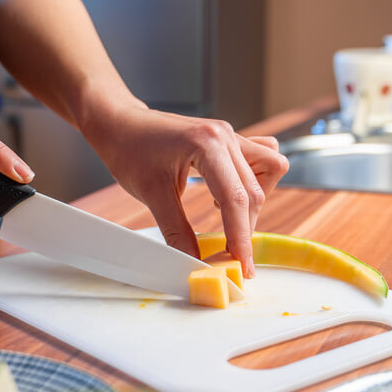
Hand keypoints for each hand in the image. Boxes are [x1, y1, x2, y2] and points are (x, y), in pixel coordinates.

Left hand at [82, 104, 288, 276]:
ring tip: (225, 213)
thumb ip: (177, 232)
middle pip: (254, 192)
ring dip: (254, 200)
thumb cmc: (130, 151)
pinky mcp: (229, 139)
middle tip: (227, 253)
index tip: (242, 267)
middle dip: (244, 227)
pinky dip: (253, 181)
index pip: (235, 199)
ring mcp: (230, 135)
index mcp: (207, 144)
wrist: (121, 124)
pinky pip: (262, 158)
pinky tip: (226, 193)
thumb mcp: (152, 195)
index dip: (240, 238)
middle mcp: (225, 136)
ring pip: (269, 171)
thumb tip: (195, 263)